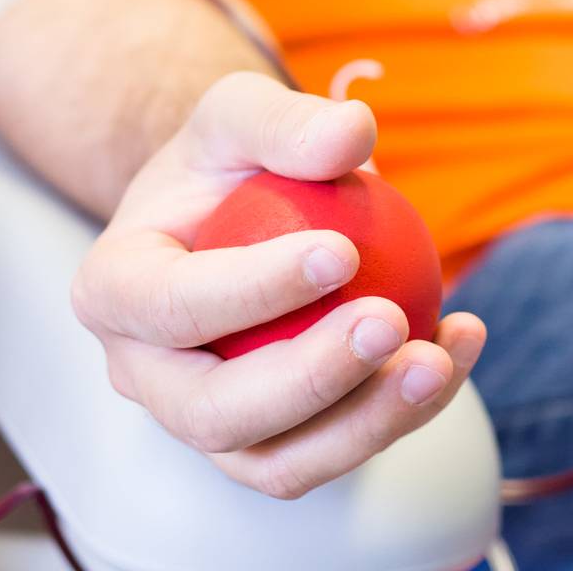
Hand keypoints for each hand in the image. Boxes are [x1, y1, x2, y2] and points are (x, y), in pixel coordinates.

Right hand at [69, 71, 487, 499]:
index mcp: (113, 289)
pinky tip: (459, 343)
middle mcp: (142, 374)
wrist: (233, 207)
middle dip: (308, 380)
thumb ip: (285, 118)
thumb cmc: (229, 155)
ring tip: (441, 356)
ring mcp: (203, 422)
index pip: (173, 306)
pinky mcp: (267, 446)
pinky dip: (400, 412)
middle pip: (215, 413)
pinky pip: (332, 451)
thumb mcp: (241, 109)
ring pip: (278, 462)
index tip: (343, 251)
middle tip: (390, 320)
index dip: (253, 290)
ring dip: (367, 422)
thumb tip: (354, 134)